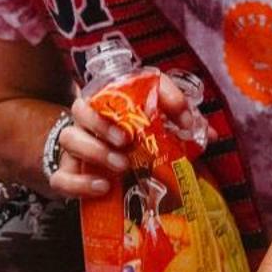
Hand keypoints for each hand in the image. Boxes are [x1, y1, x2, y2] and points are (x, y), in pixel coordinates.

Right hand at [44, 76, 194, 200]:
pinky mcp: (65, 174)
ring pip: (69, 138)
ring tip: (121, 166)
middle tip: (127, 140)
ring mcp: (74, 147)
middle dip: (104, 124)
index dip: (158, 94)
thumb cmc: (131, 147)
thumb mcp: (159, 135)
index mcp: (111, 104)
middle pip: (81, 108)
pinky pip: (62, 177)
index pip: (125, 84)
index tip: (182, 115)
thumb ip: (181, 131)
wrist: (95, 173)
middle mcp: (88, 121)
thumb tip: (209, 135)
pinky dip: (80, 183)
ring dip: (95, 151)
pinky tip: (103, 188)